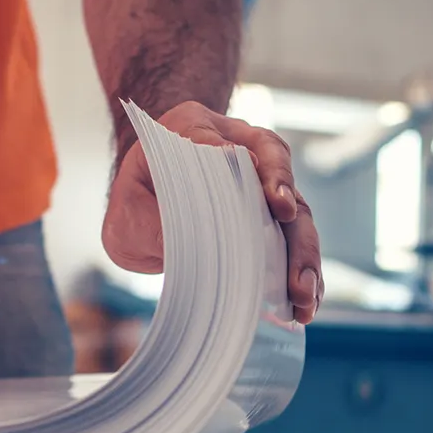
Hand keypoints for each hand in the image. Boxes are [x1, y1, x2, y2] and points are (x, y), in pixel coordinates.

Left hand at [104, 101, 323, 323]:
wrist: (142, 205)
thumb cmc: (136, 199)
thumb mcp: (127, 207)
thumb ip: (148, 220)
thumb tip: (178, 246)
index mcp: (196, 127)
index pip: (234, 141)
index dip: (263, 171)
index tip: (276, 202)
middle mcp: (240, 146)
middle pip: (280, 177)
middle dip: (294, 223)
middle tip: (296, 265)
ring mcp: (261, 182)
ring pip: (297, 213)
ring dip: (304, 258)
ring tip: (305, 298)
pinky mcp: (271, 217)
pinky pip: (295, 240)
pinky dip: (302, 272)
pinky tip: (305, 305)